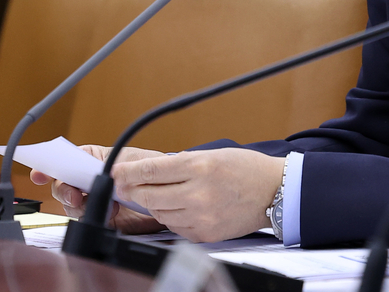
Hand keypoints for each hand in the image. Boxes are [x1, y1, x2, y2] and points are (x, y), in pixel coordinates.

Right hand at [29, 144, 166, 234]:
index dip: (47, 167)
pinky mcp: (102, 218)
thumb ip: (109, 166)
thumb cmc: (152, 168)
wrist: (169, 192)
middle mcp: (88, 181)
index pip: (63, 162)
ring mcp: (93, 200)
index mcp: (91, 160)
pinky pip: (88, 220)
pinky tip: (112, 212)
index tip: (38, 173)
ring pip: (72, 206)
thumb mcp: (130, 160)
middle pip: (62, 187)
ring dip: (82, 206)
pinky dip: (95, 217)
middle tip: (76, 195)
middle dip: (64, 191)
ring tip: (106, 203)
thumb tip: (94, 175)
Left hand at [112, 148, 284, 242]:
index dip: (126, 172)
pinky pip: (174, 226)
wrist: (274, 192)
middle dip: (135, 189)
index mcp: (199, 167)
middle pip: (148, 195)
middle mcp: (198, 193)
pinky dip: (171, 216)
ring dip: (154, 203)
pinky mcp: (205, 234)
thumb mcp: (210, 155)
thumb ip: (177, 165)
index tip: (114, 172)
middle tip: (130, 184)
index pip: (150, 171)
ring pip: (159, 212)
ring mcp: (201, 217)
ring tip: (164, 193)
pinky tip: (181, 206)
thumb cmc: (244, 169)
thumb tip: (144, 173)